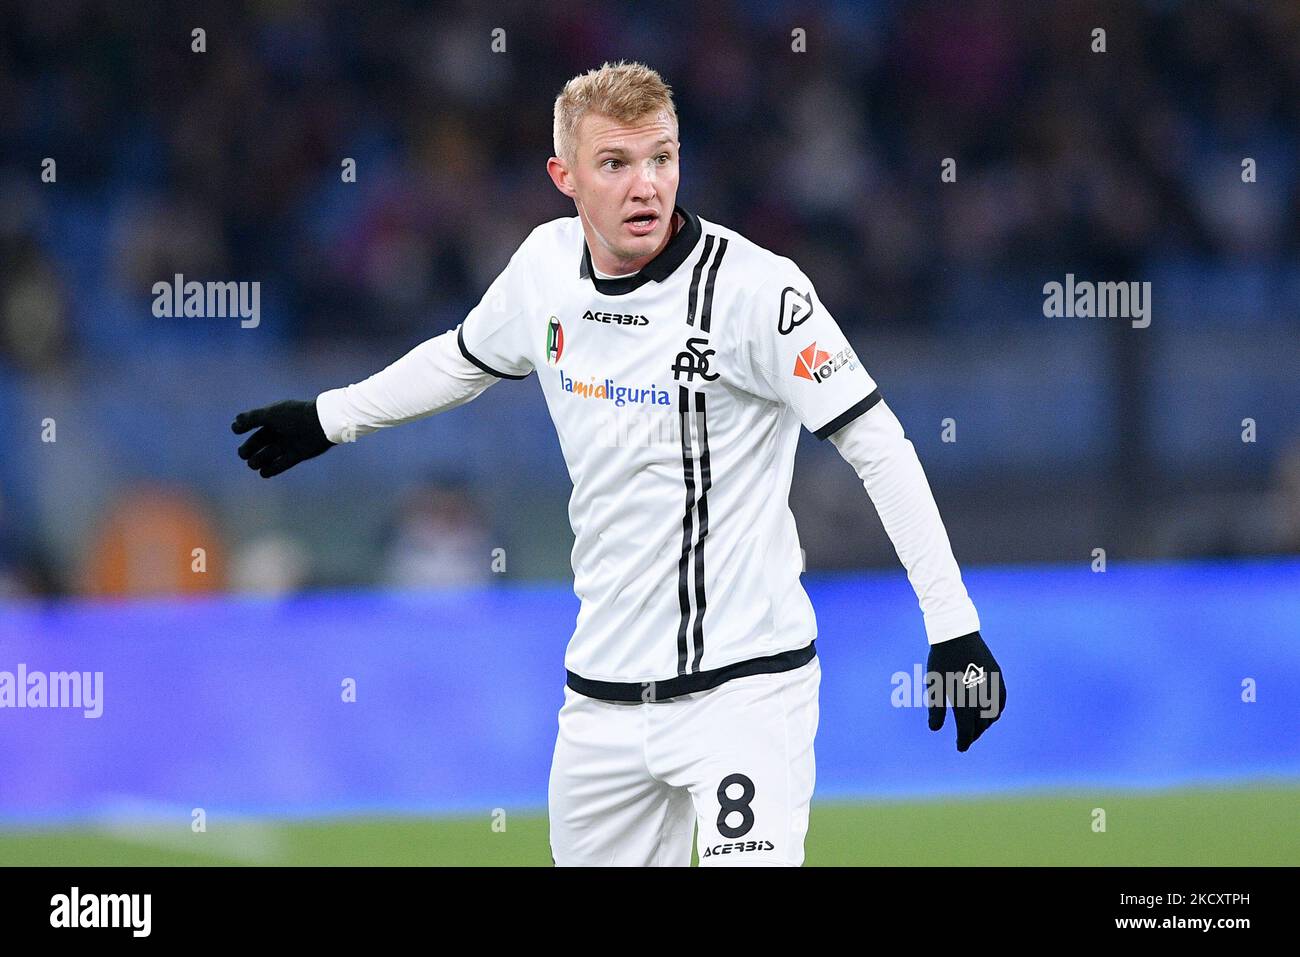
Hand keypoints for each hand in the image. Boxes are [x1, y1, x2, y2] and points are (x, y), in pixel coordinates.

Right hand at [232, 399, 334, 477]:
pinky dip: (272, 469)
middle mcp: (282, 431)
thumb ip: (251, 418)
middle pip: (260, 442)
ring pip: (269, 454)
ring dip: (259, 460)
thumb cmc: (295, 416)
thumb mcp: (270, 414)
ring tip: (253, 464)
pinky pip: (282, 464)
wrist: (321, 424)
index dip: (244, 428)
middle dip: (249, 449)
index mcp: (275, 418)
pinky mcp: (298, 455)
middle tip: (244, 454)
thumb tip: (234, 424)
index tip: (237, 430)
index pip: (255, 424)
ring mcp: (290, 443)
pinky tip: (263, 472)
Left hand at [926, 630, 1005, 751]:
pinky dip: (996, 711)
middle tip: (966, 738)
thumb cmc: (941, 660)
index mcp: (964, 700)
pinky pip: (1001, 700)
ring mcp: (992, 686)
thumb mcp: (935, 686)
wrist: (956, 634)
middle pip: (981, 725)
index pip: (966, 730)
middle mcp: (981, 696)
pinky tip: (990, 713)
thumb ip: (936, 709)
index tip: (960, 748)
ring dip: (985, 724)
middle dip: (974, 734)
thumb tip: (934, 729)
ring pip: (993, 715)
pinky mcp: (998, 677)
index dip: (963, 741)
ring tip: (977, 727)